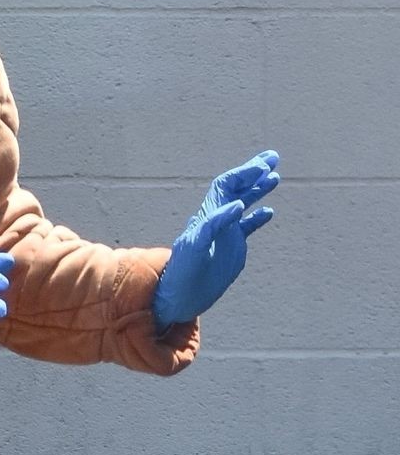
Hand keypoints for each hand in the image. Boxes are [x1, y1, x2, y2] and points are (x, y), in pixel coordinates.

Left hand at [151, 149, 279, 330]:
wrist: (179, 296)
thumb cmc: (182, 272)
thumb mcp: (195, 248)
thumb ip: (213, 225)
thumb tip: (238, 204)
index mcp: (207, 216)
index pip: (227, 186)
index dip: (244, 174)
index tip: (263, 167)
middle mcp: (217, 220)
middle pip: (236, 188)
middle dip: (254, 172)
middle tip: (273, 158)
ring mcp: (225, 233)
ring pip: (244, 204)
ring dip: (258, 189)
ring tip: (275, 177)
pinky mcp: (231, 247)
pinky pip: (246, 227)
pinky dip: (258, 218)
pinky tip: (269, 211)